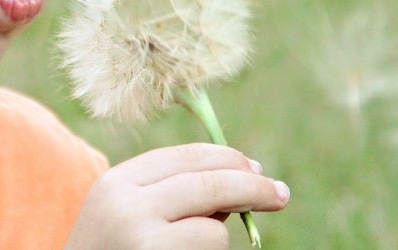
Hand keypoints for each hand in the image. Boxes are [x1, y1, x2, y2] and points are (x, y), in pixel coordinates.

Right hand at [64, 143, 288, 249]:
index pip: (185, 157)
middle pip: (208, 183)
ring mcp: (143, 241)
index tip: (256, 168)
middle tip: (280, 194)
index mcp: (117, 182)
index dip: (227, 158)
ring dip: (217, 241)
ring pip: (214, 230)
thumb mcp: (126, 214)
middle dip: (252, 186)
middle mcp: (128, 206)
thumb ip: (172, 194)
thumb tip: (245, 177)